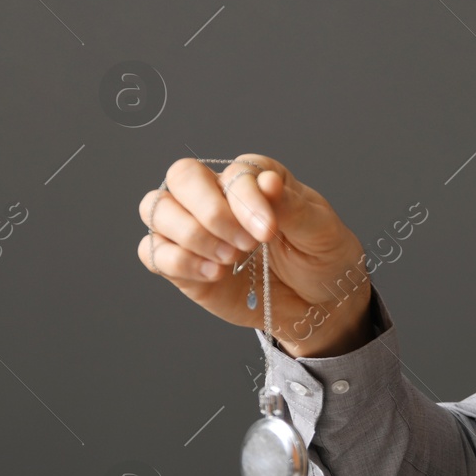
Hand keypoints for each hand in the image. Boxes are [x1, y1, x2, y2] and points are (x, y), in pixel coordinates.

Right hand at [138, 155, 372, 356]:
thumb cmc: (322, 258)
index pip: (233, 172)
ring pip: (157, 209)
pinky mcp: (182, 263)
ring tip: (230, 259)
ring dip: (191, 236)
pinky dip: (177, 262)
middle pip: (181, 177)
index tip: (268, 231)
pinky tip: (214, 274)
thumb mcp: (321, 231)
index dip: (244, 200)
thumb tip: (267, 182)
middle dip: (210, 212)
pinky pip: (152, 251)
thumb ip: (292, 207)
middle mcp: (218, 195)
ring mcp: (196, 228)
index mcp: (254, 178)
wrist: (319, 303)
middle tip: (246, 245)